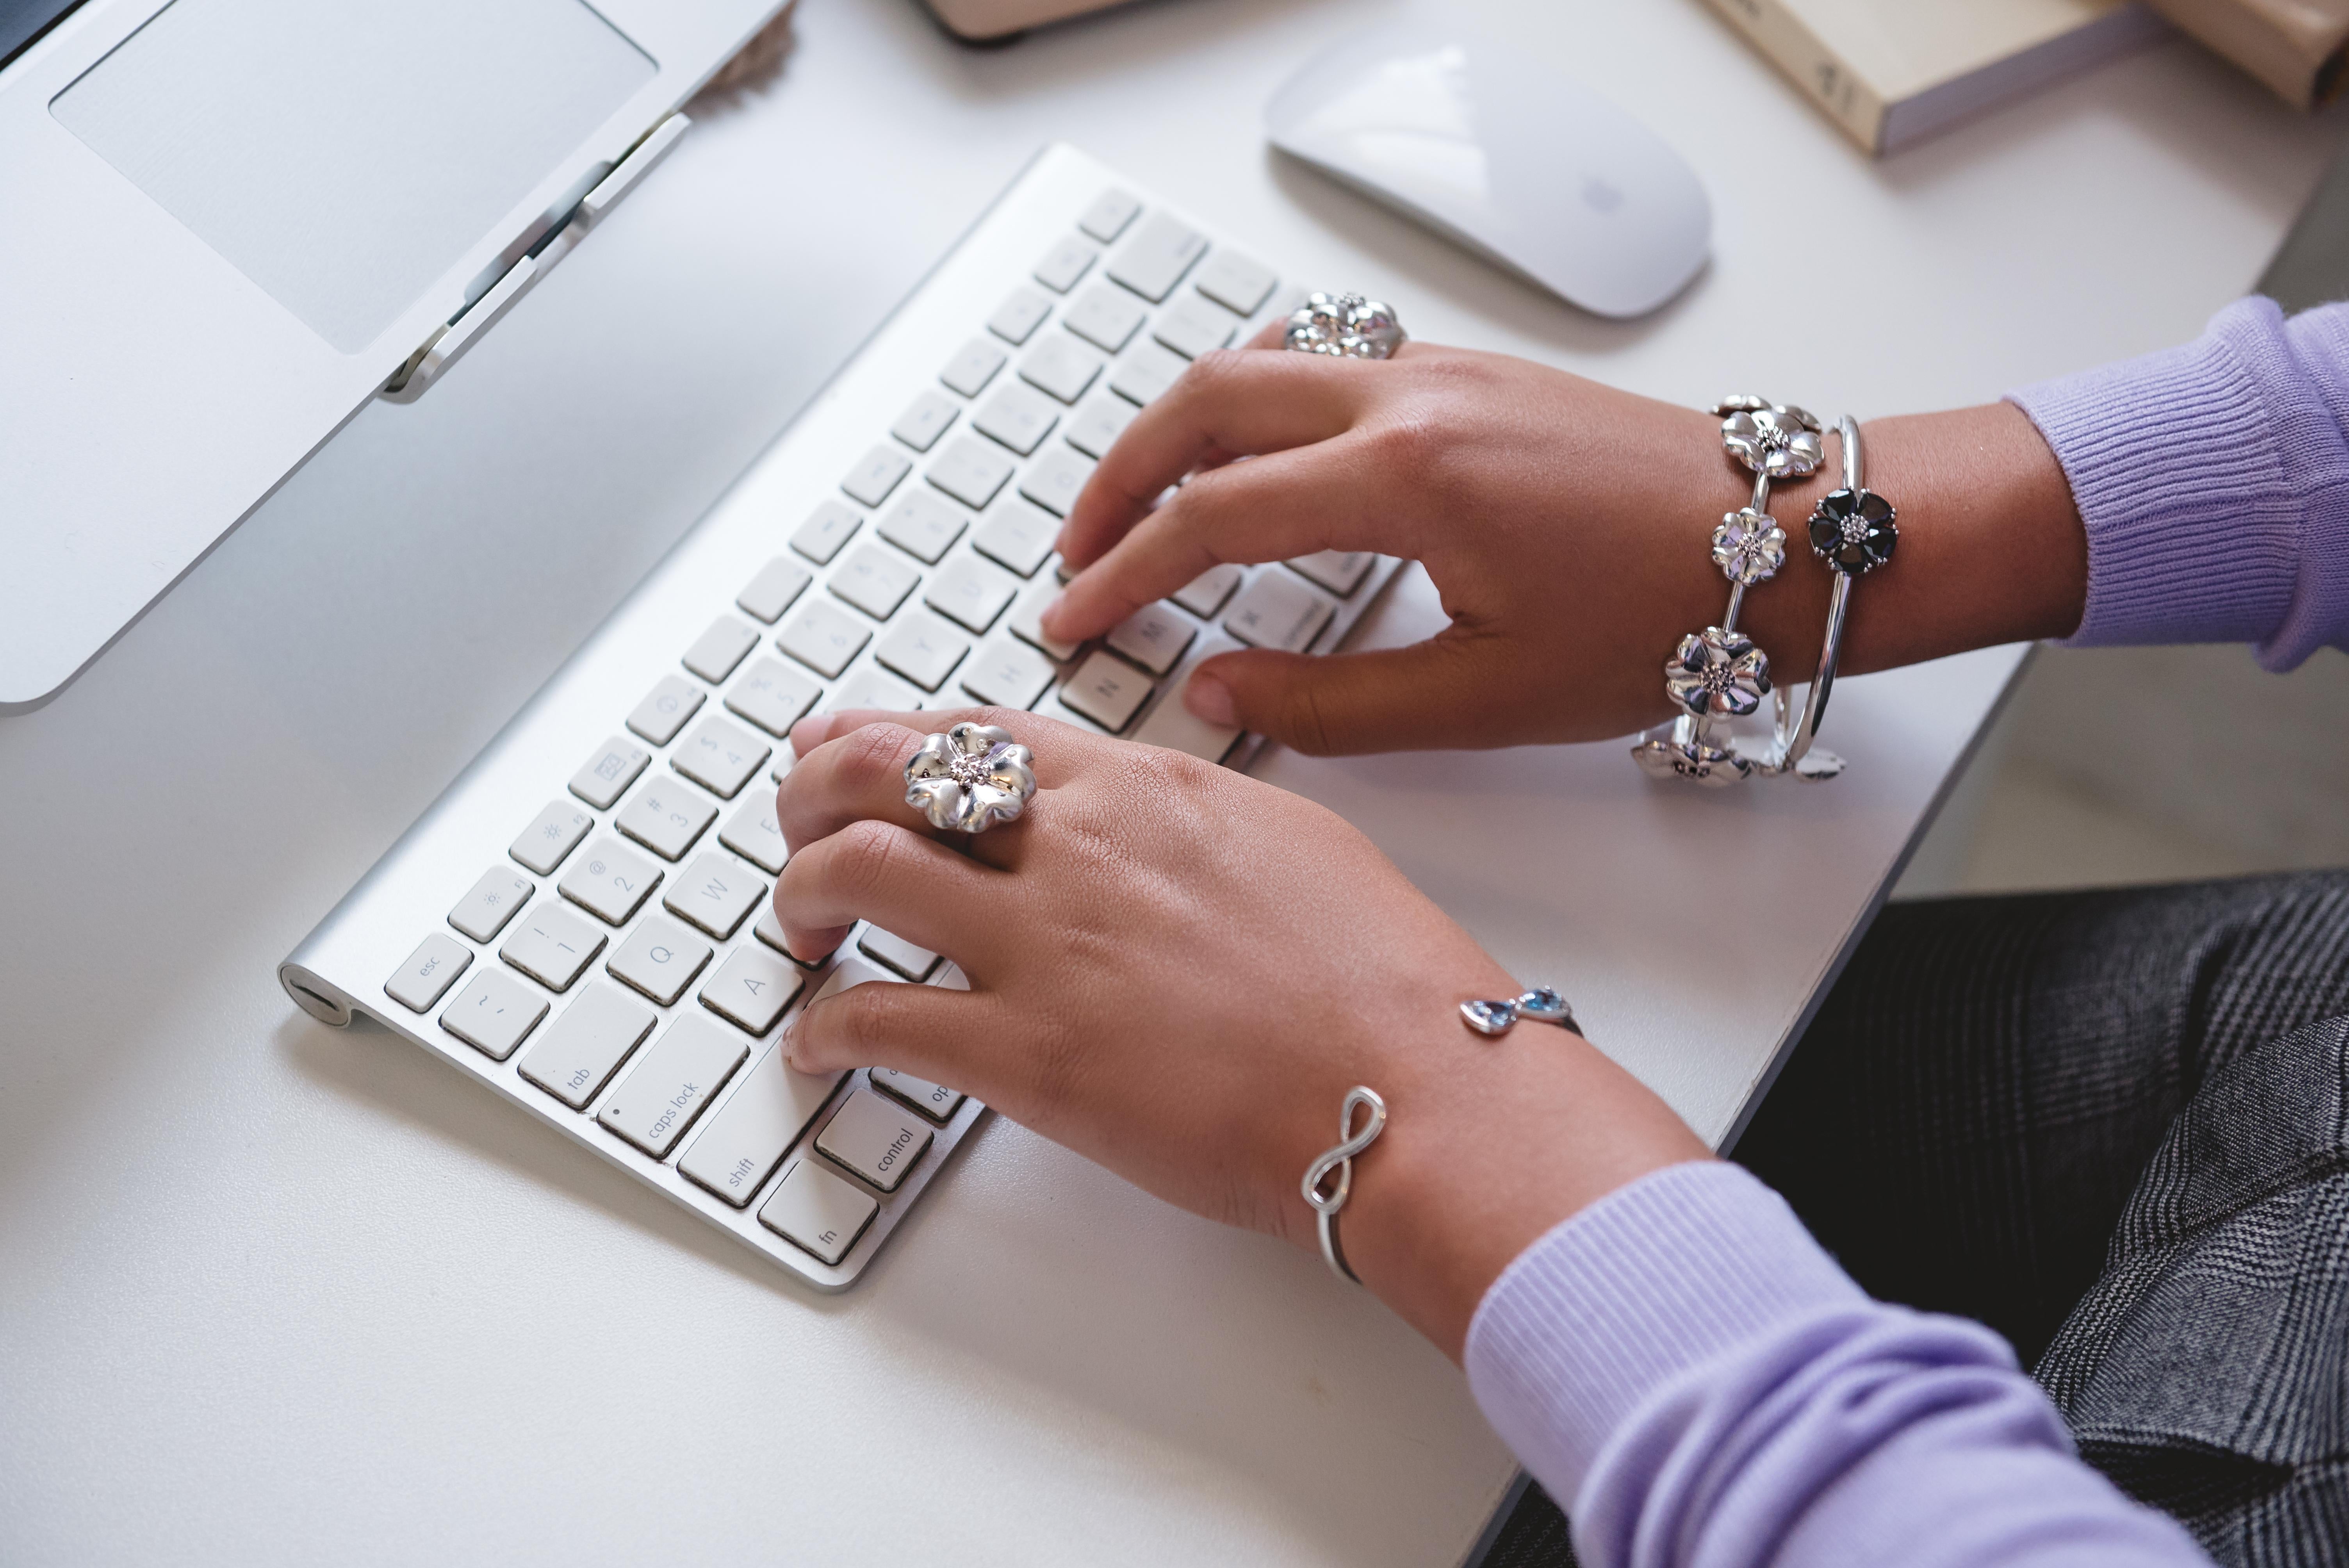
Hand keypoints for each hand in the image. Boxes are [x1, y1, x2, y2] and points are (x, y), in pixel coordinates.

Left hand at [773, 706, 1709, 1357]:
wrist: (1414, 1085)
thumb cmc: (1381, 979)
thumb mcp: (1291, 842)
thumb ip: (1198, 816)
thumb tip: (1156, 811)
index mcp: (1143, 789)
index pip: (978, 729)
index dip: (893, 734)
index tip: (853, 746)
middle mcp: (1077, 845)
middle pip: (887, 772)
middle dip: (815, 787)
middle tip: (796, 821)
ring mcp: (1045, 946)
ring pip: (858, 873)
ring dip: (803, 893)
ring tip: (799, 927)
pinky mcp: (1029, 1054)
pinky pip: (879, 1021)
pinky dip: (824, 1029)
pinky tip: (815, 1045)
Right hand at [1039, 336, 2085, 754]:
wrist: (1786, 543)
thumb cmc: (1663, 618)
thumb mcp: (1485, 698)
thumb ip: (1332, 704)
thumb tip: (1221, 693)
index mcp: (1408, 480)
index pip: (1212, 518)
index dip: (1123, 574)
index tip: (1075, 617)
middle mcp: (1411, 399)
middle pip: (1207, 404)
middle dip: (1119, 476)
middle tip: (1075, 551)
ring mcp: (1440, 370)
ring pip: (1259, 361)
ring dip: (1179, 425)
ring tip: (1139, 500)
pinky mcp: (1468, 372)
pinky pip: (1323, 355)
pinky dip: (1253, 395)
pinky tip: (1245, 447)